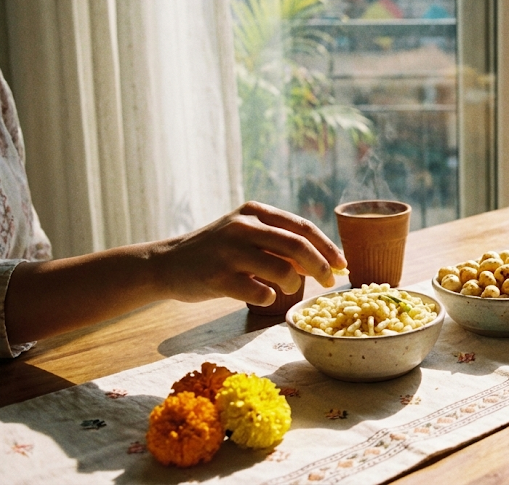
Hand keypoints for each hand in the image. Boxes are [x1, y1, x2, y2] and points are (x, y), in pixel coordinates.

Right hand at [157, 202, 345, 305]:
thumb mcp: (246, 235)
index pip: (302, 227)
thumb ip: (280, 243)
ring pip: (283, 271)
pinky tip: (265, 295)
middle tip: (330, 282)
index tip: (342, 264)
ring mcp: (229, 252)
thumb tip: (325, 260)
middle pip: (298, 247)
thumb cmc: (216, 251)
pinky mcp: (218, 278)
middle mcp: (243, 227)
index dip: (328, 247)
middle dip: (322, 267)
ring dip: (294, 283)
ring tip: (288, 287)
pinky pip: (260, 292)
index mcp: (254, 211)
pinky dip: (270, 297)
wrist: (166, 264)